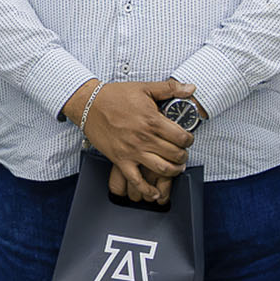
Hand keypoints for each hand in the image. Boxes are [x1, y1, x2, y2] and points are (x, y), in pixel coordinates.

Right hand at [81, 80, 196, 204]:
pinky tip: (154, 192)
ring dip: (173, 171)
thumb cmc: (114, 96)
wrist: (88, 104)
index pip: (182, 137)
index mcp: (152, 121)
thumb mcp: (144, 88)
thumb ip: (169, 88)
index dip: (189, 140)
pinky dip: (147, 190)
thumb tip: (190, 88)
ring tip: (174, 167)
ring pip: (162, 169)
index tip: (186, 139)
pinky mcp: (120, 160)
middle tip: (181, 153)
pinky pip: (136, 180)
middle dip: (183, 155)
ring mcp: (132, 151)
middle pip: (175, 154)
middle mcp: (144, 138)